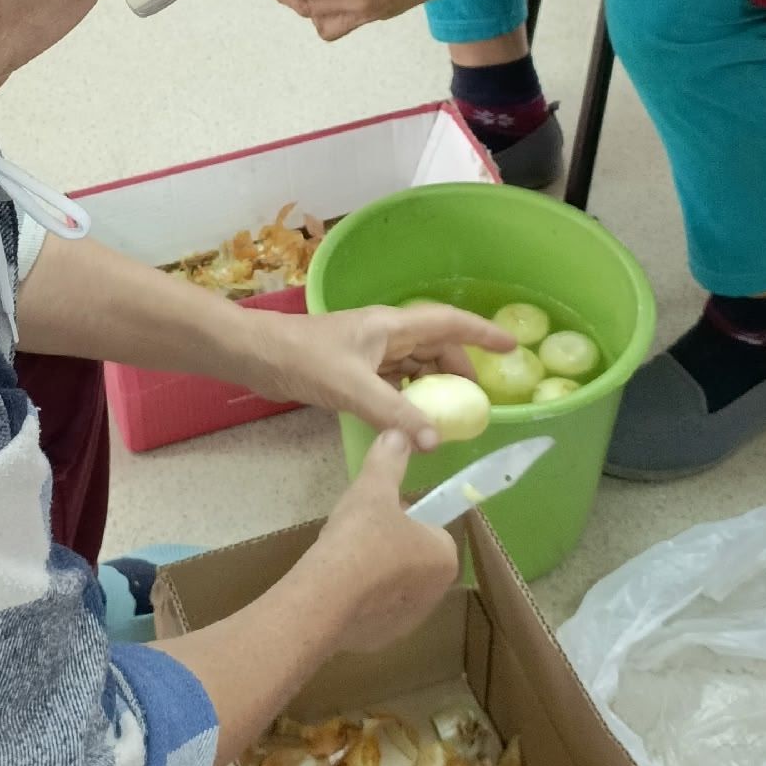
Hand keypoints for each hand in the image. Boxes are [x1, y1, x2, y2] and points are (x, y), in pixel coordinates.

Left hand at [243, 301, 514, 444]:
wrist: (255, 355)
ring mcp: (368, 351)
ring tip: (446, 417)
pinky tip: (410, 421)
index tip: (511, 347)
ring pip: (414, 367)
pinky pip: (392, 382)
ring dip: (431, 388)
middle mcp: (385, 334)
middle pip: (435, 348)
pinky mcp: (352, 369)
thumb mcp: (353, 387)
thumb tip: (436, 441)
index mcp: (391, 326)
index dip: (482, 333)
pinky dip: (406, 399)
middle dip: (458, 372)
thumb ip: (395, 414)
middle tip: (473, 404)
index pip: (449, 323)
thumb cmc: (303, 359)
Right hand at [309, 431, 462, 654]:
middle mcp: (435, 592)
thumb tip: (398, 433)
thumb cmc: (359, 539)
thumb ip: (388, 460)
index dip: (402, 515)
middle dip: (388, 544)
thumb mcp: (373, 490)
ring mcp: (408, 620)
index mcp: (443, 555)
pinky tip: (335, 586)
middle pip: (411, 556)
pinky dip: (358, 598)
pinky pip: (373, 610)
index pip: (429, 526)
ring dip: (373, 572)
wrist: (325, 597)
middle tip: (356, 532)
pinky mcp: (381, 639)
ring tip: (341, 558)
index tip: (377, 511)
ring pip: (392, 585)